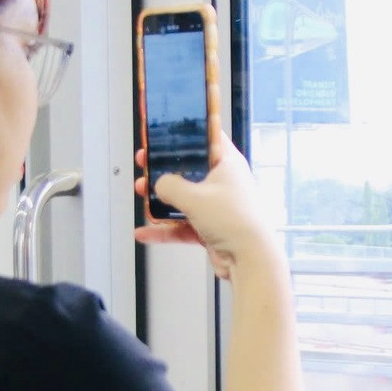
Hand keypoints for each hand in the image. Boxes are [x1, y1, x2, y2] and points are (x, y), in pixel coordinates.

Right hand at [133, 133, 282, 280]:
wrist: (249, 259)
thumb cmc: (236, 221)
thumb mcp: (194, 196)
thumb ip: (170, 186)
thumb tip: (158, 184)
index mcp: (227, 163)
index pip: (207, 137)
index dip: (185, 134)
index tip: (166, 132)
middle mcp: (223, 182)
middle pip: (189, 169)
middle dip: (164, 168)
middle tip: (146, 164)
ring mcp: (216, 205)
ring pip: (183, 197)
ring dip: (161, 198)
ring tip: (142, 194)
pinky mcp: (210, 227)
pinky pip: (182, 225)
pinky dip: (164, 229)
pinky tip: (146, 232)